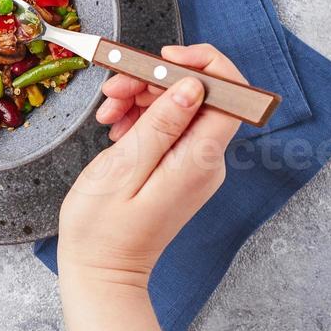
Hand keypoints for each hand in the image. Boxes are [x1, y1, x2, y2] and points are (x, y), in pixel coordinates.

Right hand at [58, 44, 245, 282]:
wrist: (100, 271)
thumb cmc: (103, 230)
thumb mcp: (124, 168)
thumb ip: (160, 124)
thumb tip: (193, 86)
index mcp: (199, 160)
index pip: (230, 94)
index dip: (202, 64)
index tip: (162, 59)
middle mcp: (205, 161)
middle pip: (197, 95)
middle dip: (155, 80)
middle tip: (113, 88)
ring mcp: (193, 165)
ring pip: (178, 107)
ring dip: (141, 98)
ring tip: (106, 112)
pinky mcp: (177, 169)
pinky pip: (166, 128)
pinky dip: (139, 118)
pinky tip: (114, 126)